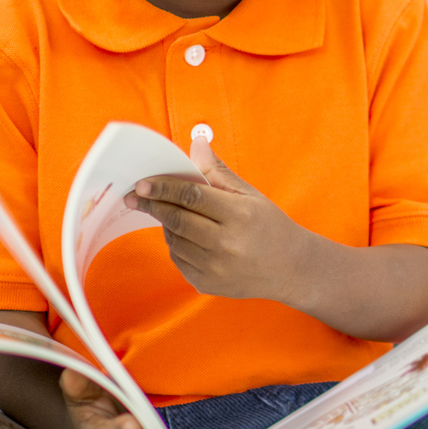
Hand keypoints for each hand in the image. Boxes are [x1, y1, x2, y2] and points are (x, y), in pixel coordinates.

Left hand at [126, 143, 305, 302]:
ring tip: (173, 214)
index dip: (164, 187)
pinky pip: (178, 259)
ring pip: (174, 240)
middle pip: (177, 219)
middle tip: (136, 195)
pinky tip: (188, 237)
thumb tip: (196, 144)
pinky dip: (176, 244)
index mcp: (240, 216)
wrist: (290, 269)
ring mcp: (215, 268)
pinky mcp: (207, 284)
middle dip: (153, 204)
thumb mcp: (249, 195)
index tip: (143, 182)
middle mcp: (226, 244)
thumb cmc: (270, 227)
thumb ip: (217, 171)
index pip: (192, 196)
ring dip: (167, 224)